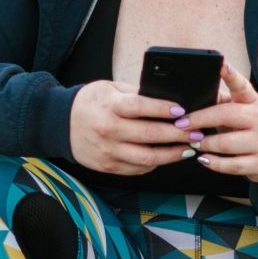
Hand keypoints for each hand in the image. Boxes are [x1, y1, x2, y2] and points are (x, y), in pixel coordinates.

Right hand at [67, 78, 205, 177]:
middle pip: (149, 135)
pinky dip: (156, 163)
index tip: (183, 111)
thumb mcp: (110, 89)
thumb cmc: (90, 103)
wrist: (60, 124)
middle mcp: (108, 131)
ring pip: (147, 158)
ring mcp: (108, 152)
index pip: (140, 107)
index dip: (163, 109)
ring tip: (189, 148)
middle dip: (178, 135)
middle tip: (197, 132)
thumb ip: (136, 95)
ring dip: (173, 154)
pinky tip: (168, 156)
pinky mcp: (109, 167)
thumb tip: (168, 101)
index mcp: (109, 106)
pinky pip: (138, 169)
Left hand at [183, 60, 257, 182]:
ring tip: (193, 143)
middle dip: (200, 119)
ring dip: (204, 144)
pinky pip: (231, 165)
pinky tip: (203, 159)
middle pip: (227, 115)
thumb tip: (188, 101)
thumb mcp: (238, 110)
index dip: (232, 76)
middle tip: (181, 124)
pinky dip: (213, 163)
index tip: (222, 65)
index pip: (242, 86)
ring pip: (226, 144)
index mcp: (252, 101)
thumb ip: (218, 103)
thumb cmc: (246, 127)